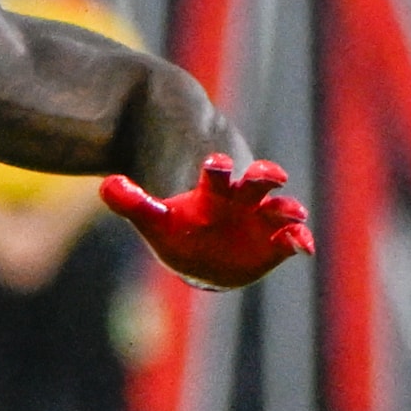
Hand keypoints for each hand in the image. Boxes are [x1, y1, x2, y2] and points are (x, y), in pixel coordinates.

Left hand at [100, 156, 312, 290]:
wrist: (203, 246)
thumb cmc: (179, 226)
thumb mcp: (153, 218)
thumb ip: (133, 202)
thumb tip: (107, 184)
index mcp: (212, 191)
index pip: (216, 174)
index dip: (217, 168)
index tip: (217, 163)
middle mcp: (242, 200)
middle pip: (255, 182)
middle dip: (263, 176)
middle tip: (270, 174)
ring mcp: (261, 220)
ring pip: (278, 209)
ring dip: (287, 209)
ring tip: (293, 213)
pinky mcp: (274, 243)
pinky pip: (290, 240)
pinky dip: (299, 240)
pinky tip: (303, 246)